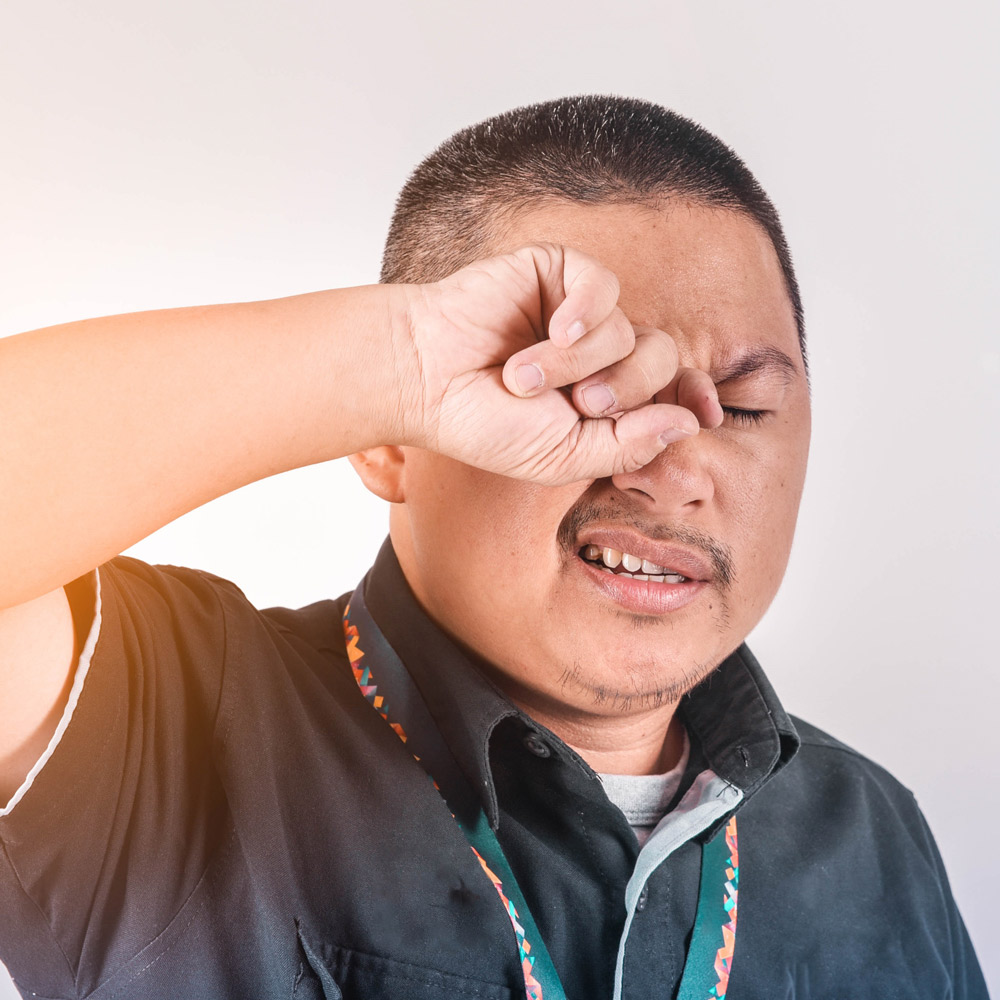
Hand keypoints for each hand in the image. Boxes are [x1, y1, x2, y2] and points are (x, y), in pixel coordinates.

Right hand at [397, 244, 721, 484]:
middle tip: (578, 405)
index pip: (673, 390)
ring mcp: (580, 312)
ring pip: (629, 330)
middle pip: (662, 360)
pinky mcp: (558, 273)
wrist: (426, 381)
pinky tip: (553, 329)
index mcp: (606, 397)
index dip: (695, 397)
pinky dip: (584, 313)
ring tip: (522, 377)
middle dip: (626, 388)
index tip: (708, 414)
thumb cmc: (485, 423)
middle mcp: (601, 353)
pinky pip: (604, 287)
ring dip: (577, 362)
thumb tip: (691, 423)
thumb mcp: (563, 457)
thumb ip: (629, 446)